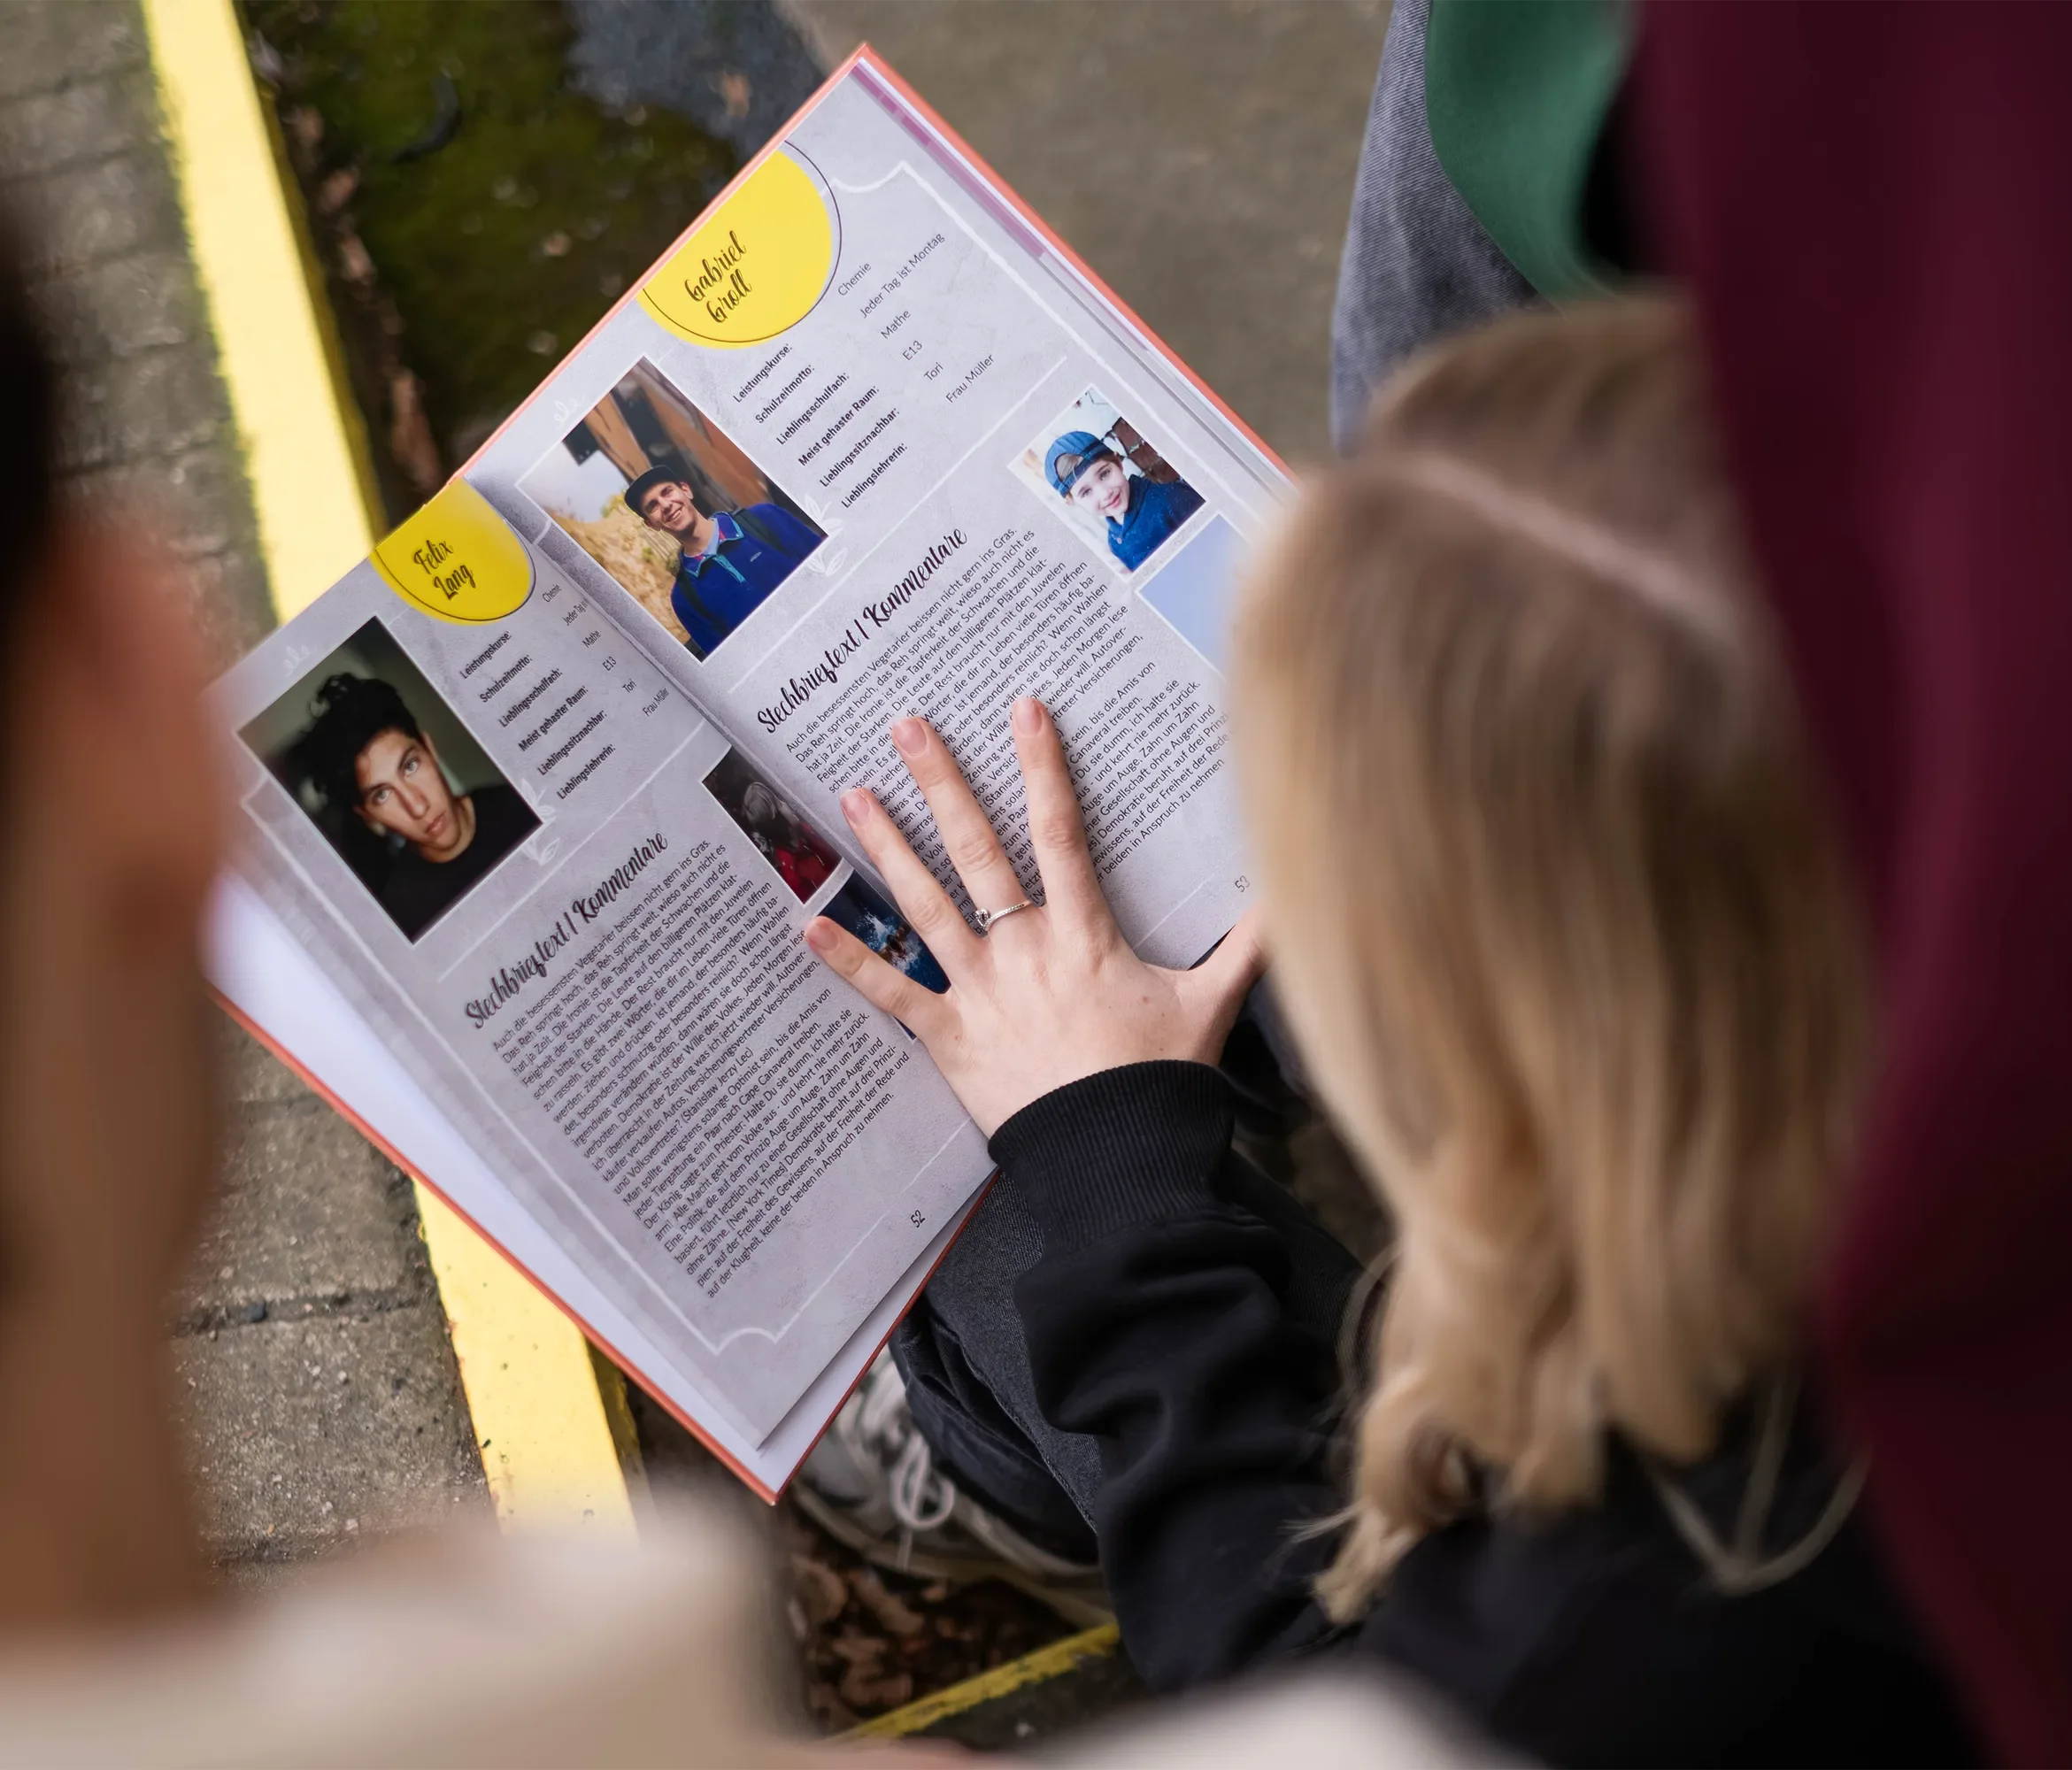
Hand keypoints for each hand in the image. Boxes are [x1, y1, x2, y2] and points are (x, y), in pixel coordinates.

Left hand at [803, 697, 1263, 1135]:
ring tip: (854, 796)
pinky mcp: (950, 1038)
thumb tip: (1293, 896)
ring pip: (926, 905)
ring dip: (888, 848)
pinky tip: (807, 925)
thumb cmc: (1160, 1081)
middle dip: (943, 781)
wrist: (1117, 1158)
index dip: (1042, 767)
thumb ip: (1249, 943)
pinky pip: (892, 995)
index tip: (1023, 712)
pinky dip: (851, 962)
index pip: (1060, 832)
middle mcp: (1025, 949)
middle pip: (978, 849)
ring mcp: (981, 991)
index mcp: (1084, 933)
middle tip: (907, 725)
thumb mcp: (1212, 1003)